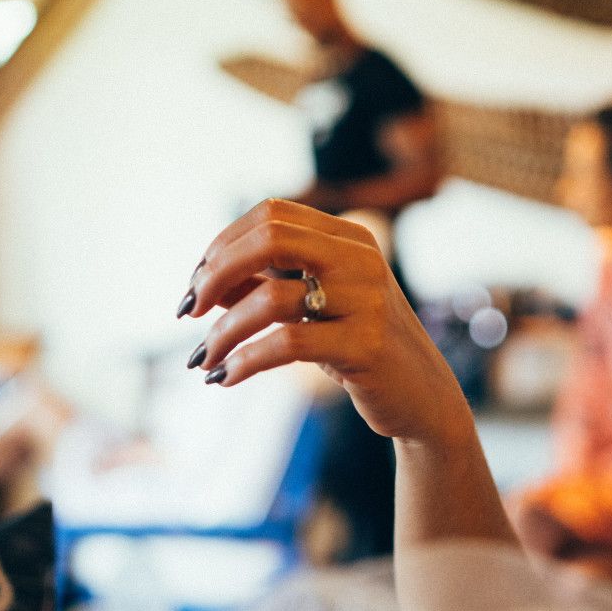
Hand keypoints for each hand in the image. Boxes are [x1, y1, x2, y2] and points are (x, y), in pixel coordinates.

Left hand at [178, 199, 470, 444]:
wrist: (422, 397)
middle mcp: (359, 259)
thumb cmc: (357, 347)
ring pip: (271, 298)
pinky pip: (287, 344)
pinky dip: (244, 361)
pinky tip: (225, 377)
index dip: (223, 244)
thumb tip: (203, 281)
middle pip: (270, 238)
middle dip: (216, 272)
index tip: (197, 283)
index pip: (271, 213)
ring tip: (204, 359)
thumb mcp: (311, 308)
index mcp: (347, 237)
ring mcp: (366, 300)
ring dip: (222, 331)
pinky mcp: (366, 345)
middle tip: (189, 309)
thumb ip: (264, 285)